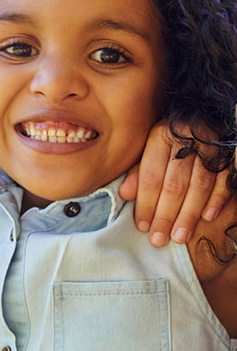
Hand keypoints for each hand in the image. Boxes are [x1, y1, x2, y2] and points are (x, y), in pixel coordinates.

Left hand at [119, 122, 229, 246]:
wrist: (205, 111)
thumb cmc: (171, 134)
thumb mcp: (149, 144)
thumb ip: (138, 170)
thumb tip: (125, 195)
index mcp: (162, 137)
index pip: (151, 176)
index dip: (146, 203)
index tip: (142, 226)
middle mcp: (187, 140)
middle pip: (175, 184)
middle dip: (166, 215)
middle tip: (159, 240)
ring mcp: (212, 146)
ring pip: (200, 185)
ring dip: (189, 214)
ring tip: (180, 237)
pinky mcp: (230, 153)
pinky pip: (225, 178)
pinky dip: (217, 199)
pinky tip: (208, 217)